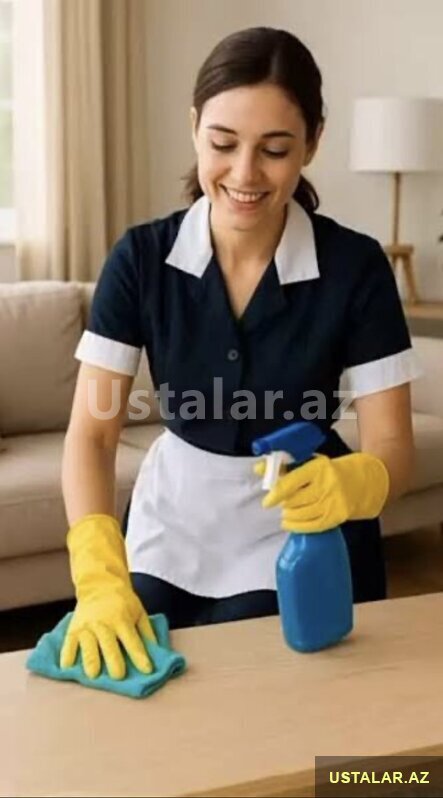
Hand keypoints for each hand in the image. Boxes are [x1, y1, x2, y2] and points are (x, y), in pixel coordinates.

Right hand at [60, 514, 156, 679]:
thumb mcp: (139, 612)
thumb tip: (157, 652)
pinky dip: (67, 656)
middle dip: (114, 662)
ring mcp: (86, 627)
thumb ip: (147, 632)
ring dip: (90, 662)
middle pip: (109, 646)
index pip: (133, 641)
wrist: (99, 585)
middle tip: (118, 677)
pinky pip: (68, 644)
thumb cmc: (122, 602)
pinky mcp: (73, 629)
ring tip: (93, 676)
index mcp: (122, 619)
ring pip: (88, 647)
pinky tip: (68, 668)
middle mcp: (103, 624)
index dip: (140, 657)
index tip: (147, 670)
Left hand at [255, 452, 389, 532]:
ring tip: (287, 512)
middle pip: (296, 500)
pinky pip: (313, 525)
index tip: (267, 501)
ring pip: (303, 514)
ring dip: (290, 515)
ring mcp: (334, 501)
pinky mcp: (338, 515)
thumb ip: (285, 466)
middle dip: (284, 504)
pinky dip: (298, 526)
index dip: (276, 493)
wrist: (367, 480)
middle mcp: (327, 484)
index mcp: (319, 467)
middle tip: (280, 504)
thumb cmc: (333, 470)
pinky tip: (291, 524)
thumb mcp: (311, 463)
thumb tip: (258, 470)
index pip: (292, 481)